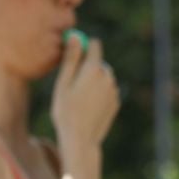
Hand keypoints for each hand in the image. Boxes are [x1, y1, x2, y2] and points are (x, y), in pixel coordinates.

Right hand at [50, 33, 118, 157]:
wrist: (81, 141)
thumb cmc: (66, 113)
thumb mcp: (63, 84)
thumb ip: (71, 59)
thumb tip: (75, 36)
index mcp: (94, 69)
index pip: (94, 45)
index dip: (84, 47)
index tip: (74, 56)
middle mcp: (108, 76)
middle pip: (98, 63)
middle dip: (87, 69)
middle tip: (72, 87)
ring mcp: (114, 90)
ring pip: (102, 78)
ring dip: (92, 83)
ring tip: (79, 102)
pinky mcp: (116, 103)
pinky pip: (106, 92)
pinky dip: (98, 96)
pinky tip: (88, 110)